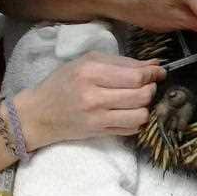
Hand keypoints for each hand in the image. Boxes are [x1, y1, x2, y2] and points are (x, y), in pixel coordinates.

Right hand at [14, 51, 163, 149]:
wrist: (38, 114)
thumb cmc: (62, 83)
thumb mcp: (86, 62)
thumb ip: (122, 62)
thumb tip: (154, 64)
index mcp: (90, 72)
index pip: (135, 76)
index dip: (153, 74)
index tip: (158, 72)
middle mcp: (94, 96)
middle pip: (142, 95)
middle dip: (151, 89)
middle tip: (147, 86)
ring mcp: (97, 117)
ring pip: (141, 115)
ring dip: (145, 107)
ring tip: (138, 101)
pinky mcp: (99, 133)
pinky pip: (131, 129)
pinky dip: (136, 121)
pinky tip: (128, 113)